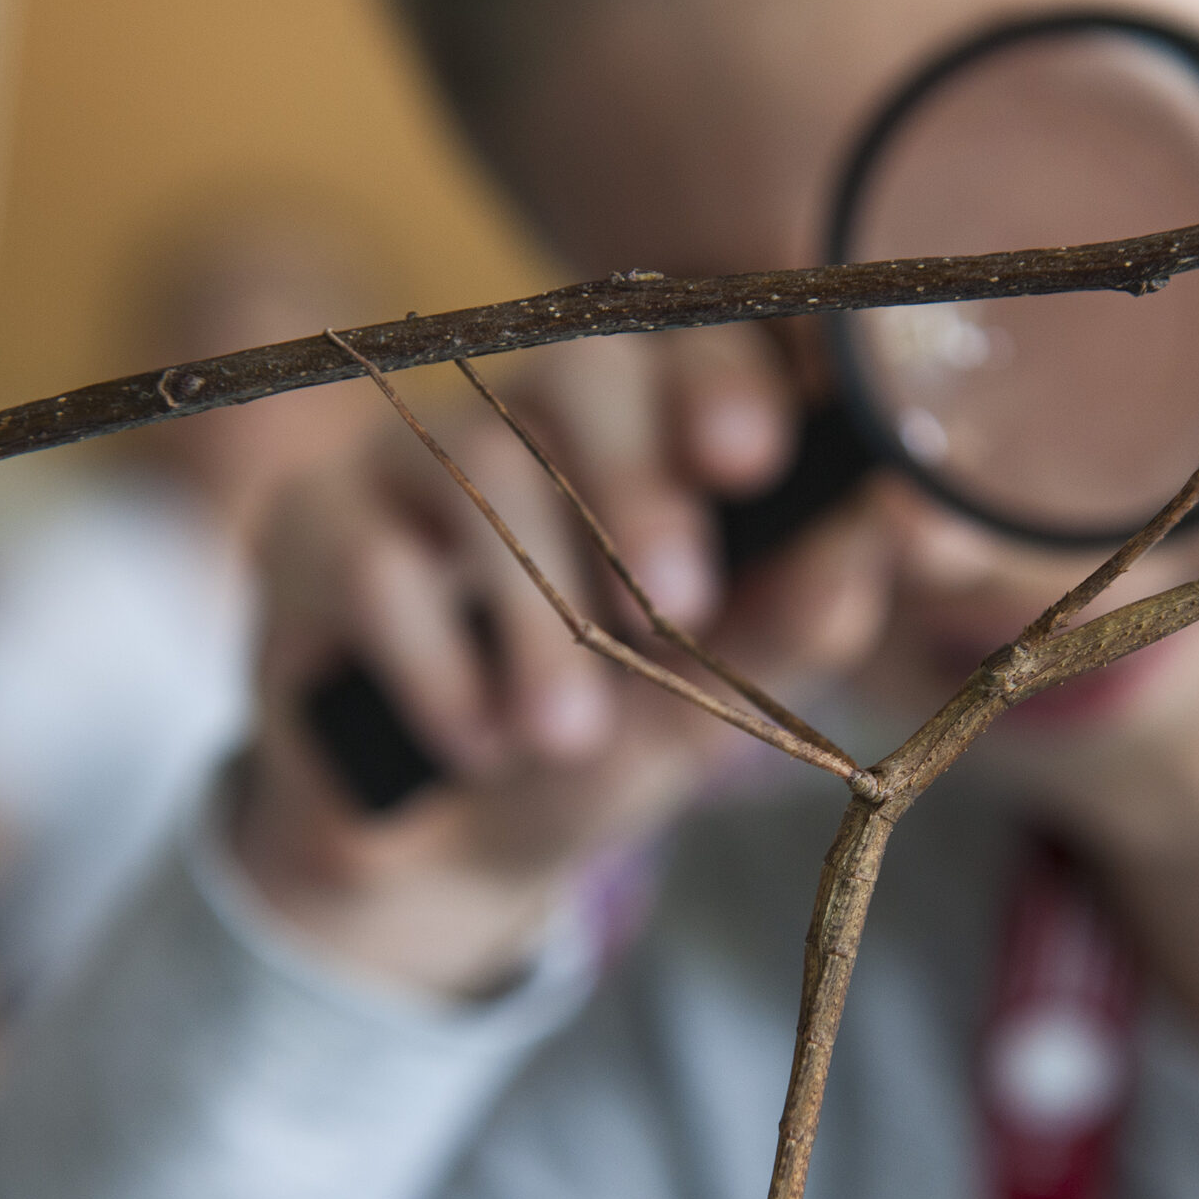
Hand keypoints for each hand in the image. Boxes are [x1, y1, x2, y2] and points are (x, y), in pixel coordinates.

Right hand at [235, 327, 889, 1000]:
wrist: (442, 857)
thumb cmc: (602, 748)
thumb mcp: (709, 701)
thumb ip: (795, 614)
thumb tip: (886, 524)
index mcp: (652, 432)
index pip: (694, 341)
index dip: (722, 376)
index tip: (753, 458)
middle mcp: (533, 414)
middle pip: (583, 364)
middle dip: (638, 484)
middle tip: (678, 606)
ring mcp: (414, 456)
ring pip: (483, 473)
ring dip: (538, 624)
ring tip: (565, 737)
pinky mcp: (311, 523)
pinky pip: (378, 562)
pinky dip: (440, 668)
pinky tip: (475, 744)